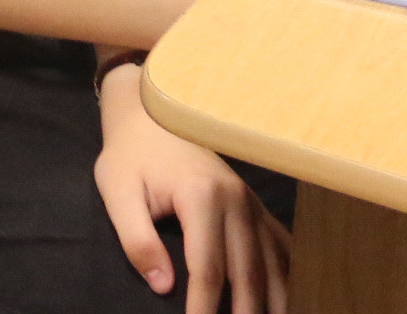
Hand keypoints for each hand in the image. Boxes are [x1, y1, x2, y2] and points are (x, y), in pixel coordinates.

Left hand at [93, 71, 288, 307]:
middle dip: (245, 312)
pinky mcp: (255, 204)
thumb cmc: (131, 156)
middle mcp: (237, 200)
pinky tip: (288, 299)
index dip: (204, 307)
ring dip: (274, 300)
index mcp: (202, 196)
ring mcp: (251, 202)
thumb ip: (137, 239)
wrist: (152, 112)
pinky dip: (286, 276)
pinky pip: (280, 245)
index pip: (208, 268)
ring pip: (271, 263)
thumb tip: (163, 286)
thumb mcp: (117, 192)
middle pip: (248, 272)